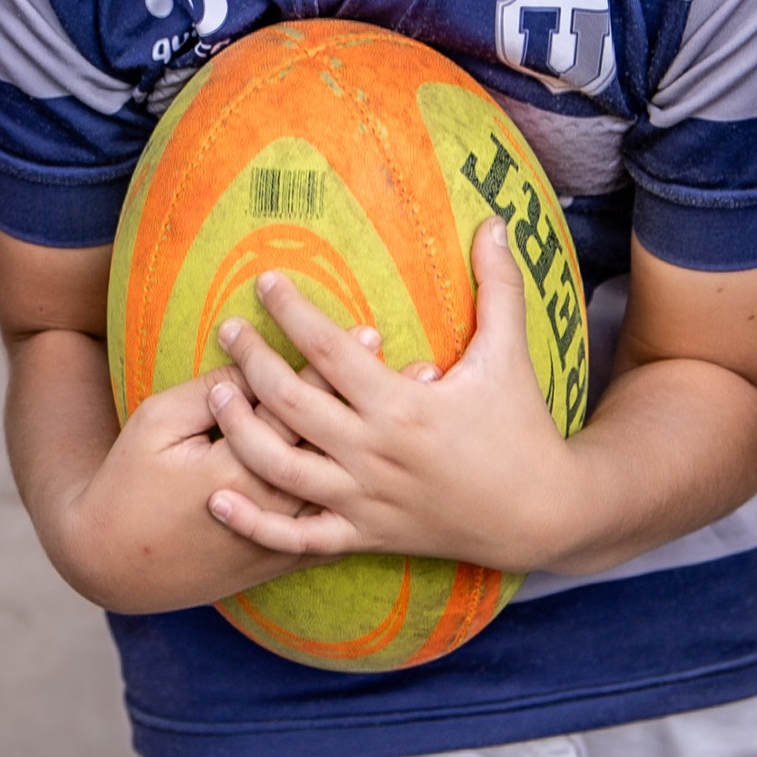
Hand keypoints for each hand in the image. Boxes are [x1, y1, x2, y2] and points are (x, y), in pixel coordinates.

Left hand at [202, 219, 571, 571]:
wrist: (540, 514)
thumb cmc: (523, 426)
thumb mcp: (511, 351)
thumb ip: (498, 283)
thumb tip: (496, 219)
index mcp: (404, 406)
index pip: (330, 349)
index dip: (291, 312)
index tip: (263, 282)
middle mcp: (376, 453)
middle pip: (292, 403)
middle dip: (252, 363)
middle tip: (227, 330)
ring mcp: (366, 500)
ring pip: (281, 468)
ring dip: (240, 431)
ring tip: (215, 394)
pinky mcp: (365, 536)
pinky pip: (298, 538)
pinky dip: (255, 523)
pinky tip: (219, 500)